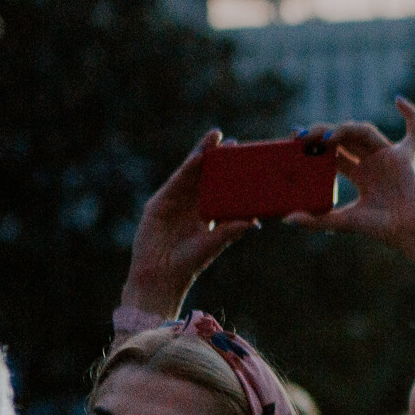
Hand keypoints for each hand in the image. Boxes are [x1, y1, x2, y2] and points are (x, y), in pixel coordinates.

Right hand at [123, 130, 259, 318]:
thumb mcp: (213, 244)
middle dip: (215, 155)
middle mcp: (190, 204)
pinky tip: (198, 157)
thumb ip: (230, 231)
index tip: (244, 156)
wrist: (159, 277)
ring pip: (190, 173)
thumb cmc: (188, 264)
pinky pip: (176, 182)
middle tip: (229, 138)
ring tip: (213, 137)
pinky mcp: (159, 203)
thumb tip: (254, 222)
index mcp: (205, 213)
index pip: (219, 187)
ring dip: (201, 154)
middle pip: (204, 174)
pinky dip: (187, 169)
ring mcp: (173, 201)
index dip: (230, 172)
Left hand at [288, 99, 414, 268]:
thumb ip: (317, 220)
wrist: (410, 234)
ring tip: (328, 137)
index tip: (294, 138)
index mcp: (359, 175)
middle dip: (323, 133)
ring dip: (346, 128)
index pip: (333, 153)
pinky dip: (411, 114)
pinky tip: (398, 100)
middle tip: (303, 135)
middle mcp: (372, 162)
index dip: (314, 144)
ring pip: (365, 131)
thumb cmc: (381, 230)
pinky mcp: (406, 156)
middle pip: (345, 138)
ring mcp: (389, 157)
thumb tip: (287, 218)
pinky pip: (414, 132)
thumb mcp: (343, 222)